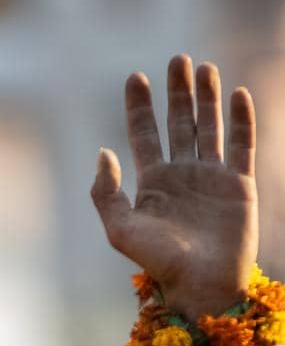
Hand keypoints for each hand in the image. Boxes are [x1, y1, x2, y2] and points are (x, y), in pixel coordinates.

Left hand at [91, 55, 258, 322]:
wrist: (202, 286)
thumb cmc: (159, 263)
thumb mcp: (120, 230)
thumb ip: (106, 192)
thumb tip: (103, 152)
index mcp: (153, 182)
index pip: (144, 133)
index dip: (139, 106)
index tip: (135, 76)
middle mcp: (182, 175)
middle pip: (179, 123)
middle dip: (178, 92)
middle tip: (177, 59)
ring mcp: (212, 178)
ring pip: (210, 127)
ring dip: (207, 97)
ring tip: (203, 67)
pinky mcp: (240, 185)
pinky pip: (242, 145)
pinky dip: (241, 120)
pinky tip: (238, 93)